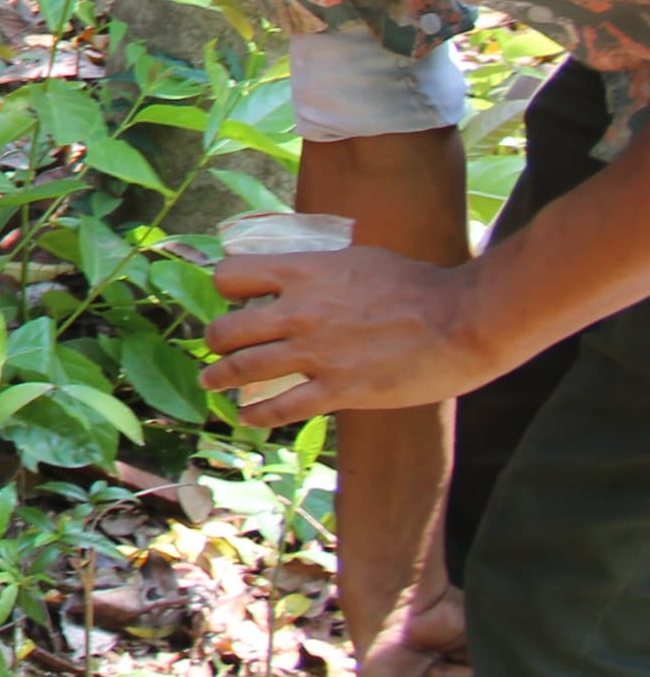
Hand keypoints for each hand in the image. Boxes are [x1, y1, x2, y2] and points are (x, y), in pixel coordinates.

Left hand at [205, 244, 509, 418]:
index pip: (231, 276)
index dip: (226, 288)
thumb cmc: (417, 285)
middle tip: (217, 347)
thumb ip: (319, 270)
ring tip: (212, 383)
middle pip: (226, 330)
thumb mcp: (356, 259)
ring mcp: (316, 354)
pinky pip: (281, 407)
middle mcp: (298, 312)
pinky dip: (257, 415)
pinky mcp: (339, 390)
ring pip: (242, 369)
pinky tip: (248, 417)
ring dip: (220, 378)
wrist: (462, 321)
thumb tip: (297, 275)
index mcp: (302, 272)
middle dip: (216, 341)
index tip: (232, 298)